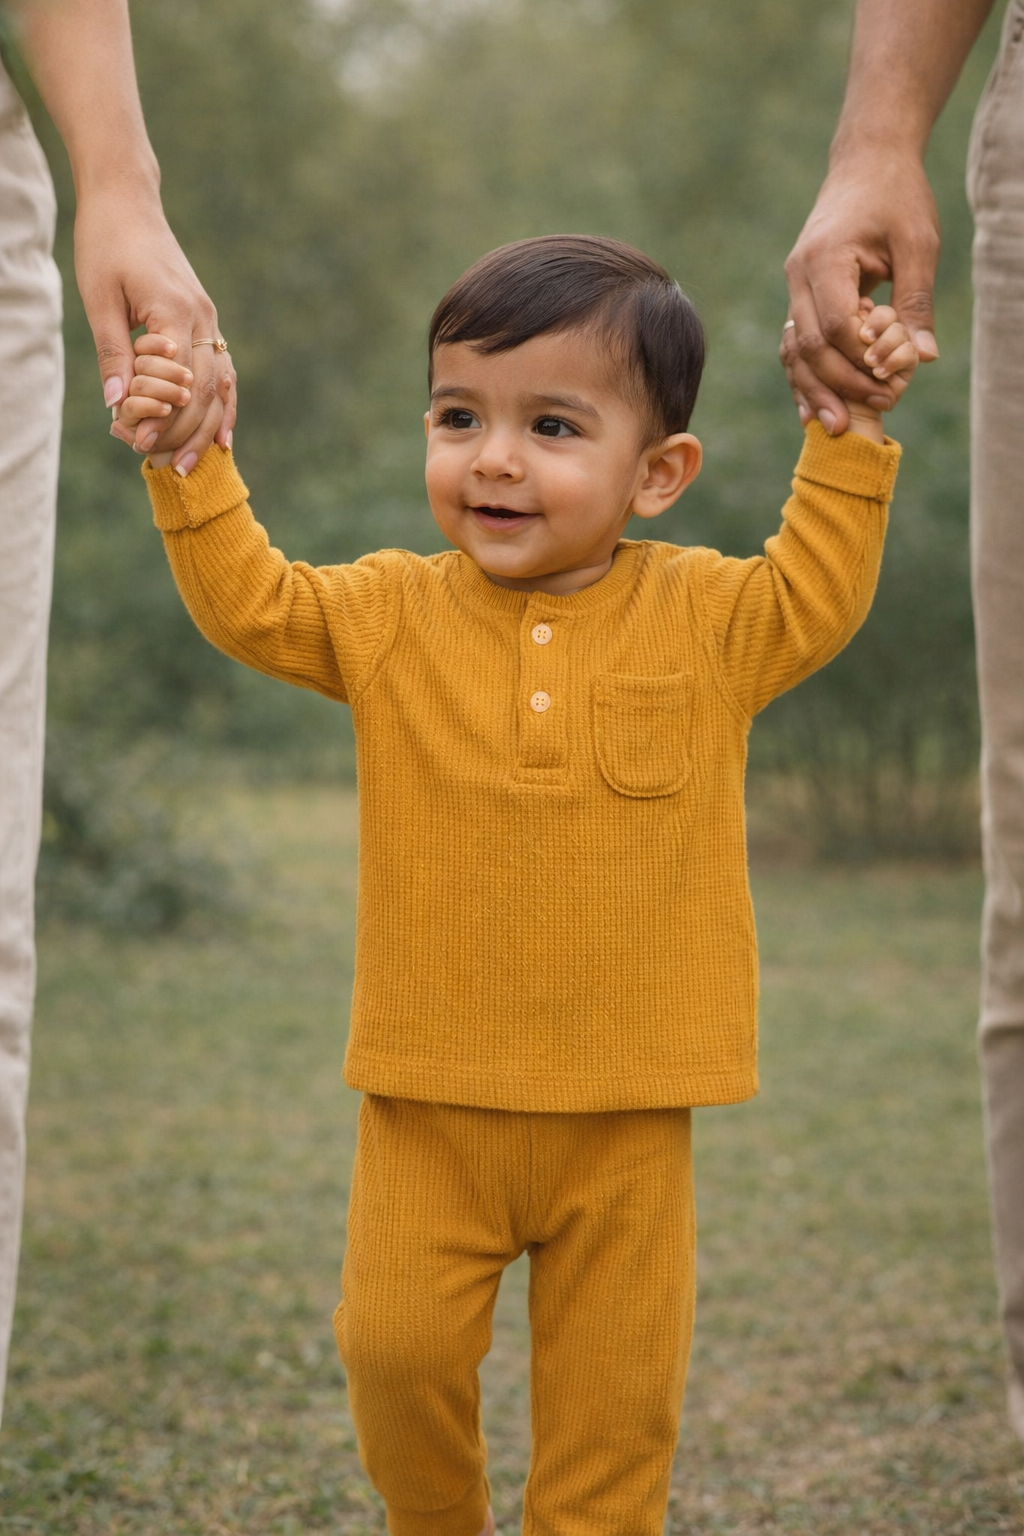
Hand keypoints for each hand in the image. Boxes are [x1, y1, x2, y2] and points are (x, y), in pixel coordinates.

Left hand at [75, 187, 235, 472]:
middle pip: (206, 391)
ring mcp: (210, 319)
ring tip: (192, 463)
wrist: (127, 202)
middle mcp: (202, 318)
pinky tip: (222, 436)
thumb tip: (117, 404)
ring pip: (220, 386)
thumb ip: (113, 352)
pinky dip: (223, 406)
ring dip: (208, 428)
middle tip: (170, 468)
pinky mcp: (206, 320)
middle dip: (188, 433)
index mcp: (176, 311)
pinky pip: (223, 372)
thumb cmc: (105, 244)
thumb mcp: (99, 297)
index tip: (140, 443)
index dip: (165, 417)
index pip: (181, 380)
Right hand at [781, 151, 939, 433]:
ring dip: (813, 391)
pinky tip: (813, 409)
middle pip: (807, 345)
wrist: (867, 161)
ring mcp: (793, 286)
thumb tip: (923, 358)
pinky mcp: (798, 295)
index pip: (834, 325)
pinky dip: (804, 377)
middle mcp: (798, 274)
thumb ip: (917, 302)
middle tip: (866, 417)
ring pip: (793, 350)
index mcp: (824, 257)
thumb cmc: (897, 196)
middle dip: (836, 385)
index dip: (859, 360)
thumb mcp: (918, 243)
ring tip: (834, 426)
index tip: (888, 382)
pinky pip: (794, 344)